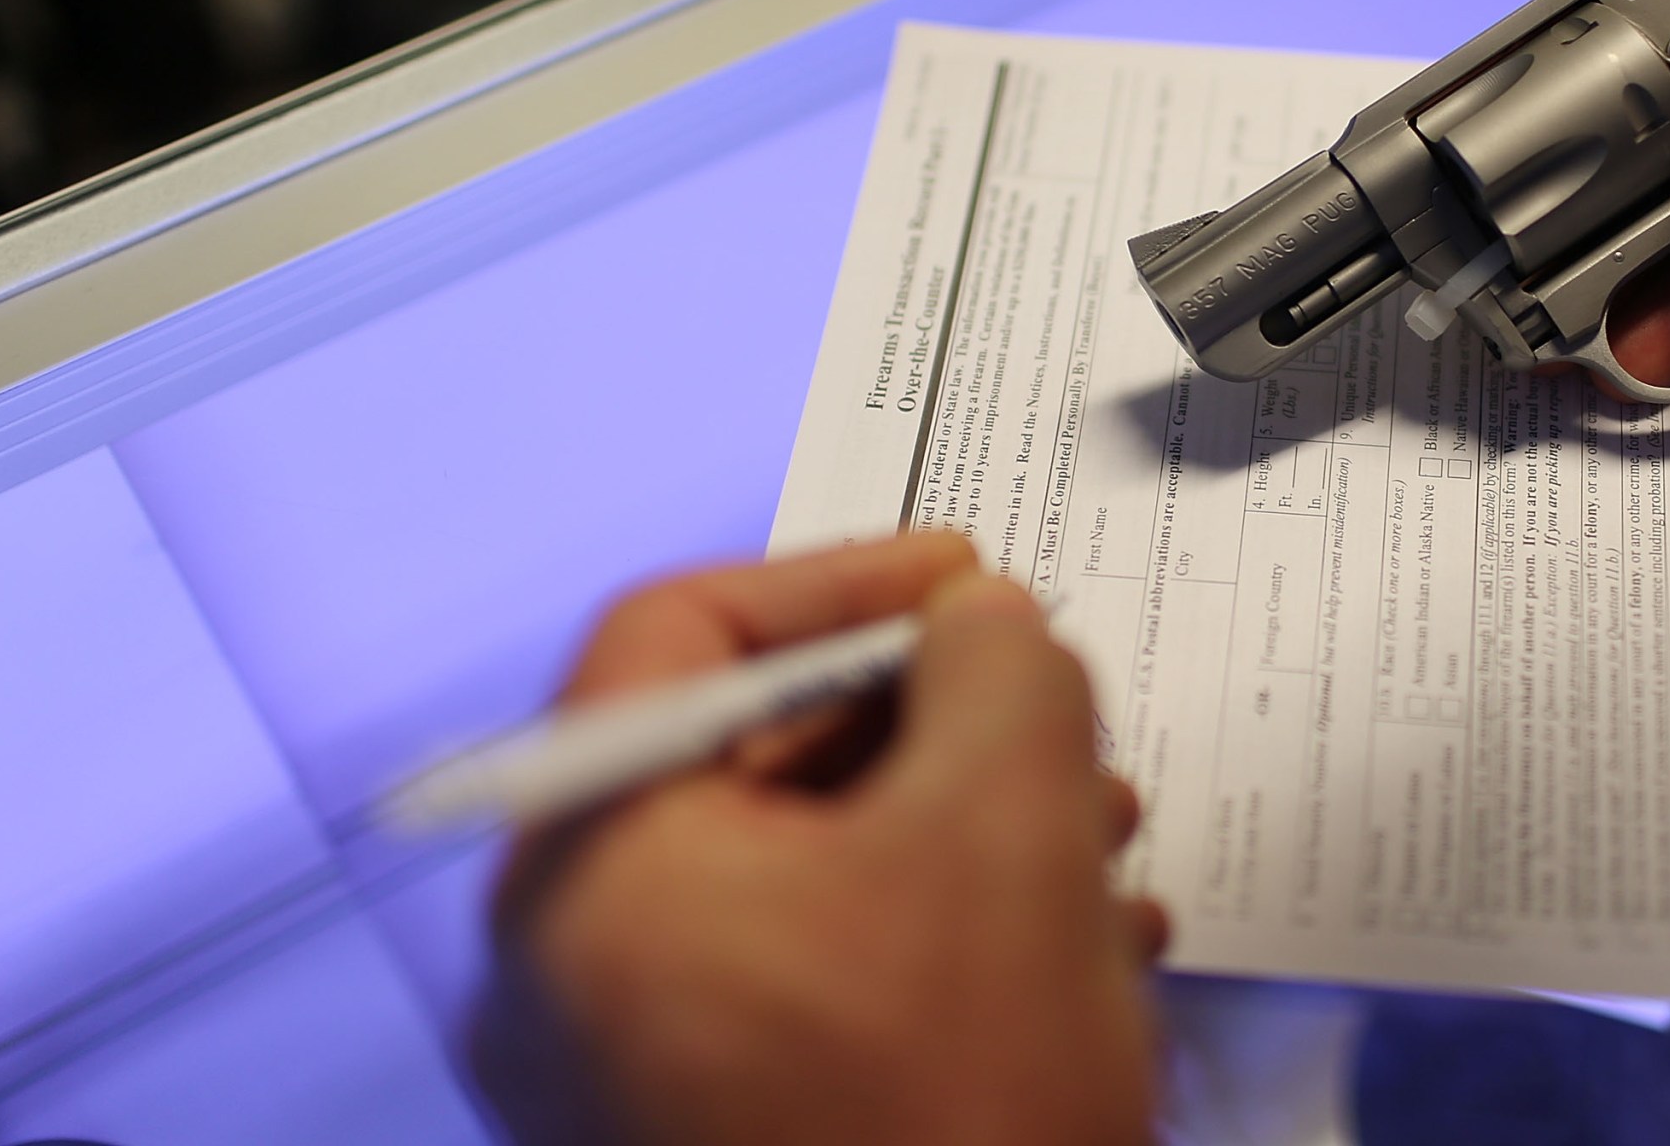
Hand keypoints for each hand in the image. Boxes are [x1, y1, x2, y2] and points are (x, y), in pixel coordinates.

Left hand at [472, 533, 1165, 1145]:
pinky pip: (810, 984)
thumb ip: (1001, 672)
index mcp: (589, 870)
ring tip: (1101, 834)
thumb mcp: (1008, 831)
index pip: (674, 636)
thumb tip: (984, 625)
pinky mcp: (703, 1143)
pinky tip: (1076, 947)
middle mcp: (568, 972)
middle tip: (1053, 709)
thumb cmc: (951, 1118)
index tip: (967, 582)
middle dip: (930, 721)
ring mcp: (625, 1076)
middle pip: (744, 759)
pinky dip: (934, 935)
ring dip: (960, 828)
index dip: (838, 578)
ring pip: (799, 877)